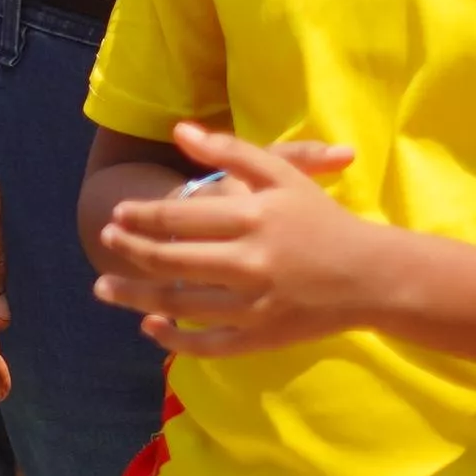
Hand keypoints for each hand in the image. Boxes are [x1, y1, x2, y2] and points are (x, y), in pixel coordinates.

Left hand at [90, 121, 373, 357]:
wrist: (372, 275)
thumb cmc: (321, 220)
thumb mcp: (281, 175)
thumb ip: (230, 151)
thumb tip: (179, 131)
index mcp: (252, 219)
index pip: (179, 218)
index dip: (142, 216)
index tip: (117, 214)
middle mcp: (249, 263)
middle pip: (172, 261)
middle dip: (130, 252)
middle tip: (106, 243)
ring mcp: (254, 306)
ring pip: (181, 304)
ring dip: (136, 297)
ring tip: (104, 287)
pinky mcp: (262, 338)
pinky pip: (209, 344)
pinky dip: (175, 340)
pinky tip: (151, 328)